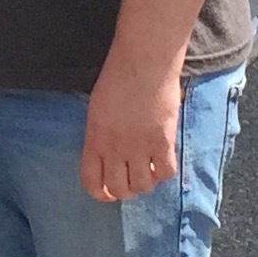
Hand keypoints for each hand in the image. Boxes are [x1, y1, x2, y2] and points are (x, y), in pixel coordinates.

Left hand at [81, 54, 181, 200]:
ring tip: (147, 170)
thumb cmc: (117, 78)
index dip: (100, 193)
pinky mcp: (163, 142)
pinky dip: (164, 172)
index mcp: (94, 139)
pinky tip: (162, 160)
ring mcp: (139, 147)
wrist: (143, 63)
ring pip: (143, 186)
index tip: (108, 193)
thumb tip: (107, 155)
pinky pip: (165, 173)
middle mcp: (115, 148)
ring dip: (145, 183)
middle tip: (131, 181)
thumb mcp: (97, 109)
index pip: (91, 182)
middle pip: (119, 189)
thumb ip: (100, 135)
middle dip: (125, 191)